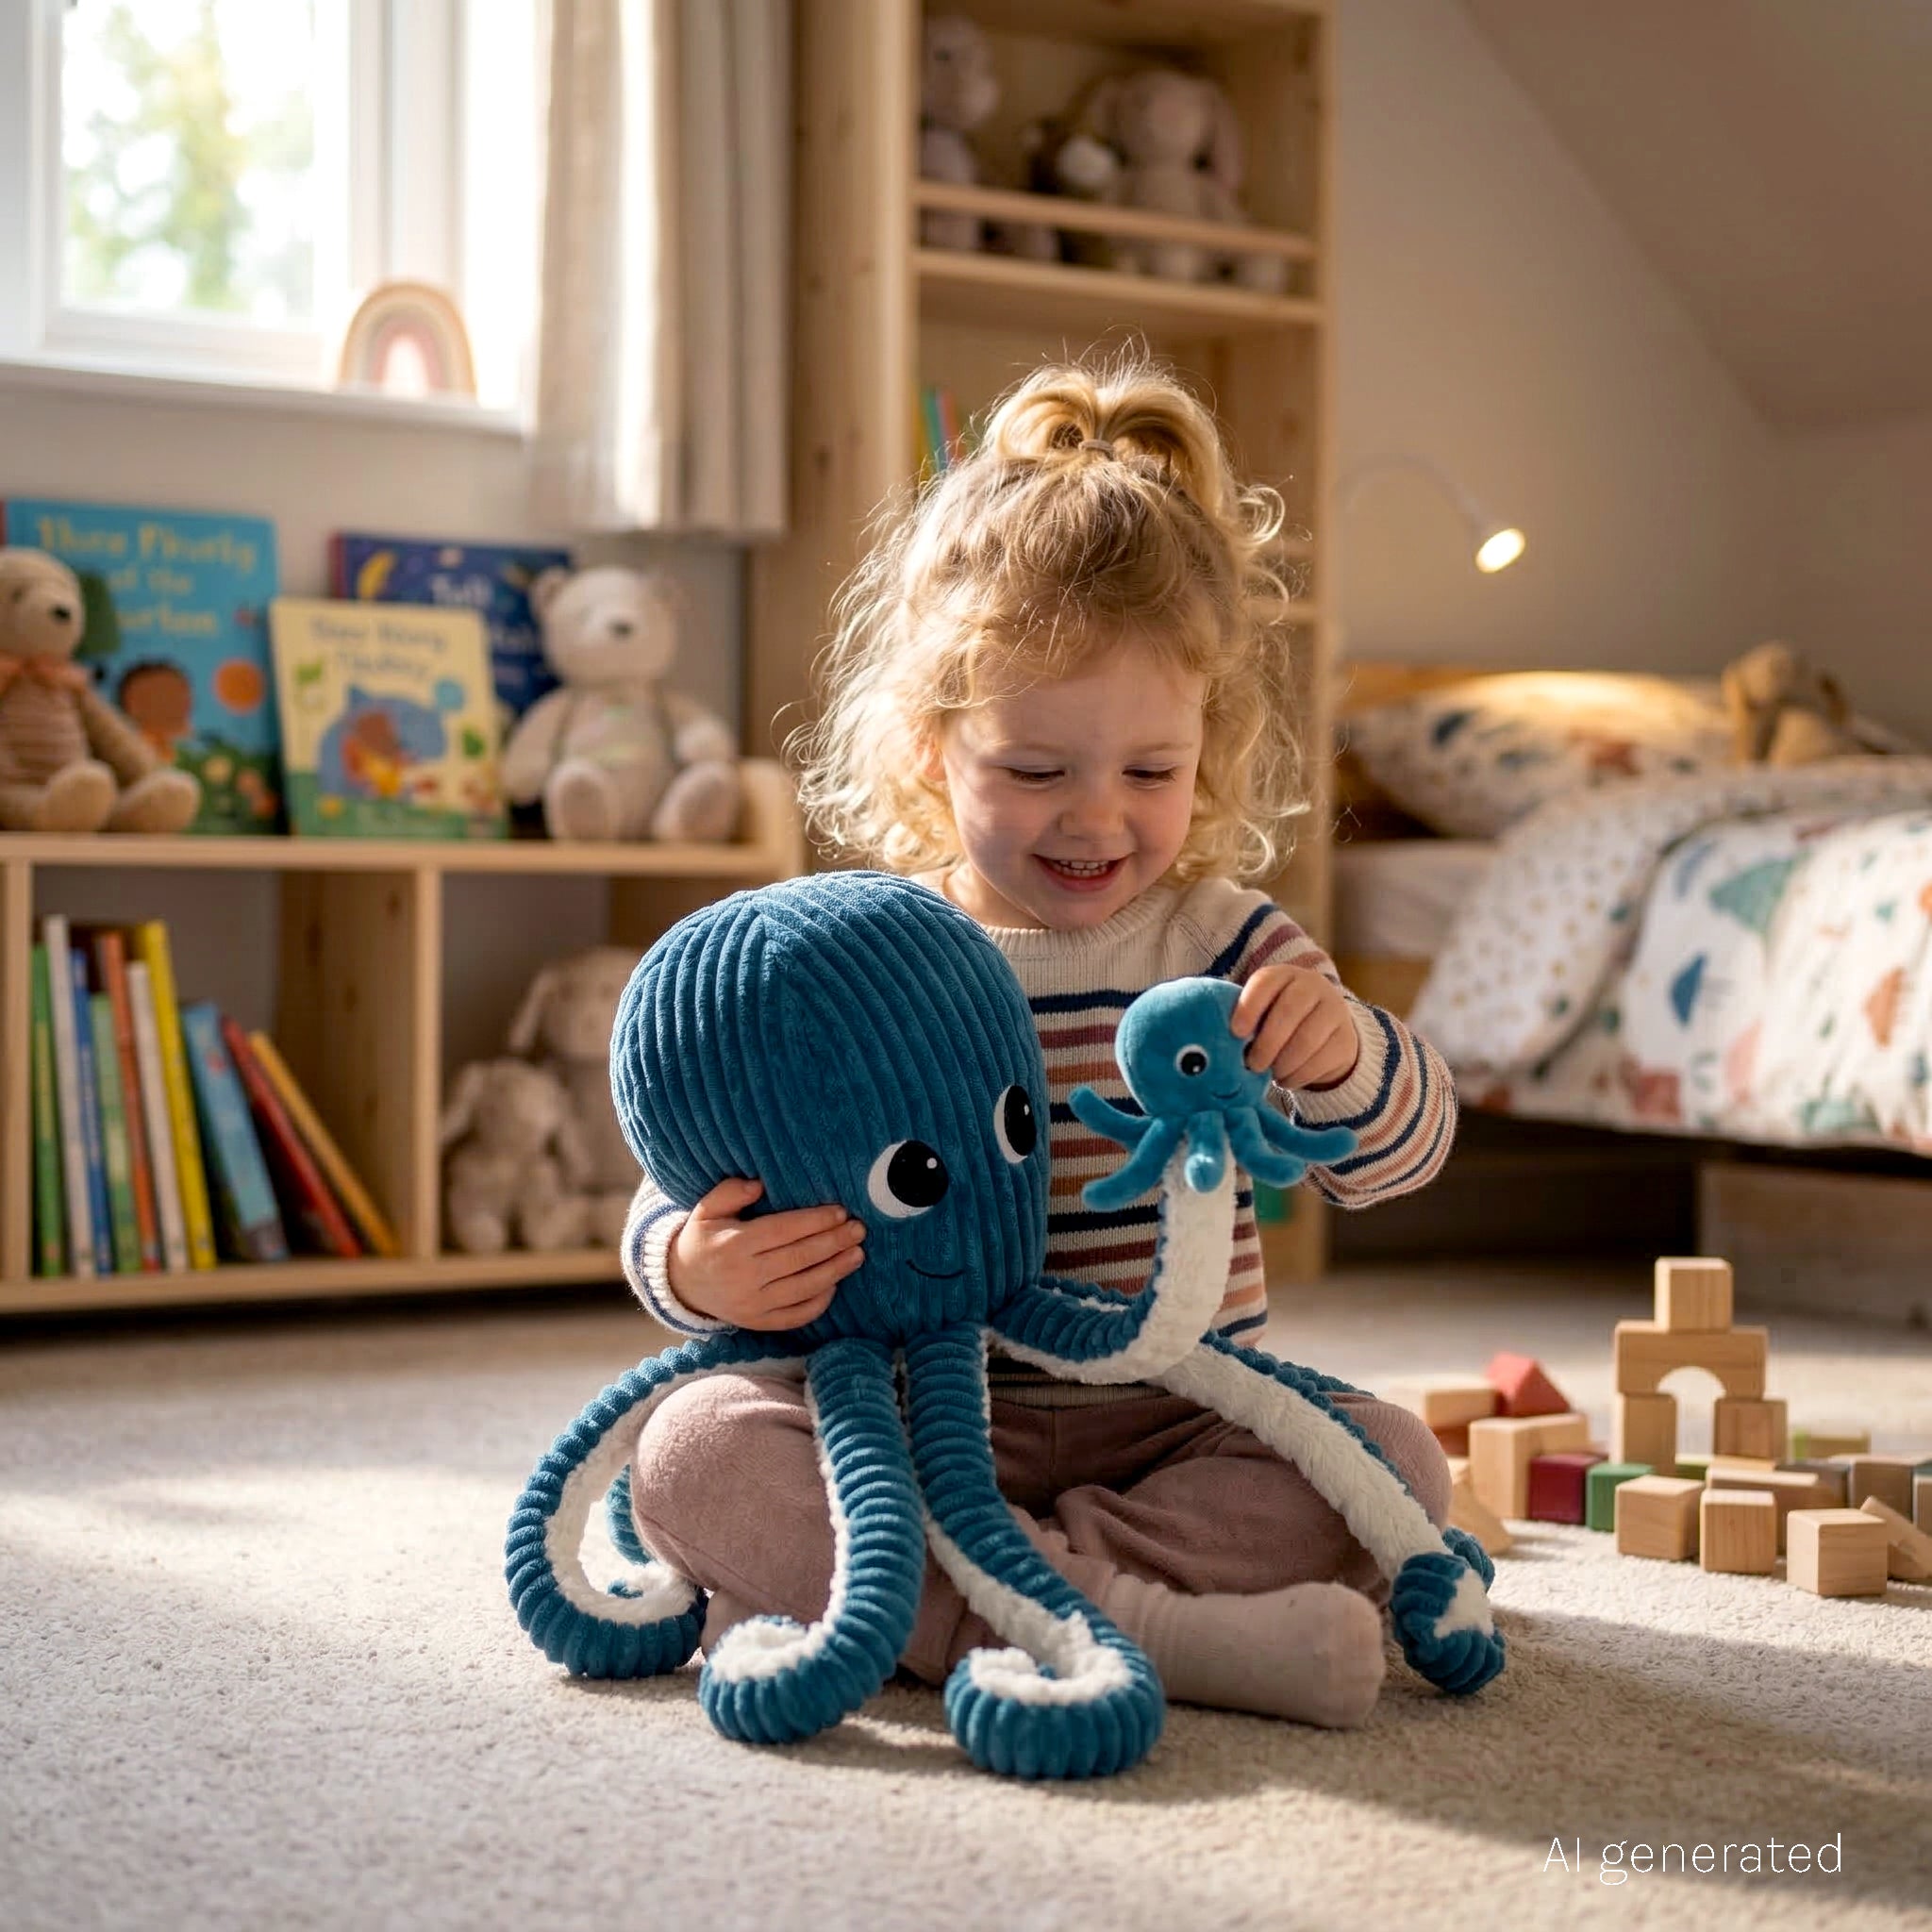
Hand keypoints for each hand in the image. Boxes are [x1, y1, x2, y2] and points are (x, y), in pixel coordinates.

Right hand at [667, 1177, 864, 1329]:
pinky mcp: (758, 1322)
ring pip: (803, 1288)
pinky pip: (796, 1316)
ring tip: (858, 1254)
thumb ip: (731, 1191)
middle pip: (799, 1258)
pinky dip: (819, 1302)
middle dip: (834, 1243)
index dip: (815, 1221)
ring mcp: (753, 1304)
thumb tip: (760, 1185)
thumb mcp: (707, 1209)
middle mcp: (744, 1276)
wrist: (682, 1284)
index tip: (840, 1212)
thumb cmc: (703, 1239)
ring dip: (835, 1271)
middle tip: (859, 1230)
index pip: (784, 1231)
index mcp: (734, 1245)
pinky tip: (835, 1283)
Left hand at [1230, 965, 1359, 1091]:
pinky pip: (1321, 1060)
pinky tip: (1286, 1080)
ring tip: (1270, 1074)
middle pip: (1288, 1012)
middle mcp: (1312, 986)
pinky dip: (1299, 1076)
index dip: (1249, 1007)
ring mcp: (1334, 1010)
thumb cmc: (1278, 1019)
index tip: (1236, 1033)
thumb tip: (1220, 1041)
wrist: (1325, 1030)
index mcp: (1283, 975)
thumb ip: (1246, 1020)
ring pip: (1307, 1039)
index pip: (1265, 983)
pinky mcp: (1346, 1038)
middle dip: (1266, 1044)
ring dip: (1283, 1063)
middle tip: (1252, 1064)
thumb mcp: (1262, 1011)